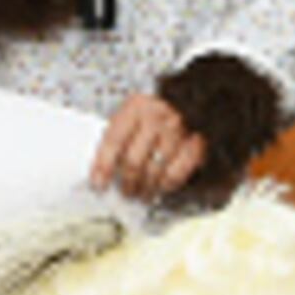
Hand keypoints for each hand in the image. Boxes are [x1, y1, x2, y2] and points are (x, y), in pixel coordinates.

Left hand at [88, 91, 202, 201]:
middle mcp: (157, 117)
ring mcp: (178, 131)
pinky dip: (166, 185)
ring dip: (146, 187)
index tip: (99, 184)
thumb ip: (117, 137)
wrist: (192, 101)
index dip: (104, 165)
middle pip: (134, 160)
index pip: (114, 140)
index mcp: (136, 106)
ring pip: (154, 171)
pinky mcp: (195, 145)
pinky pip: (176, 174)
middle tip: (127, 192)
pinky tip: (161, 187)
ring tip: (142, 193)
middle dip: (127, 183)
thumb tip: (101, 172)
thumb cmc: (155, 115)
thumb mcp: (132, 115)